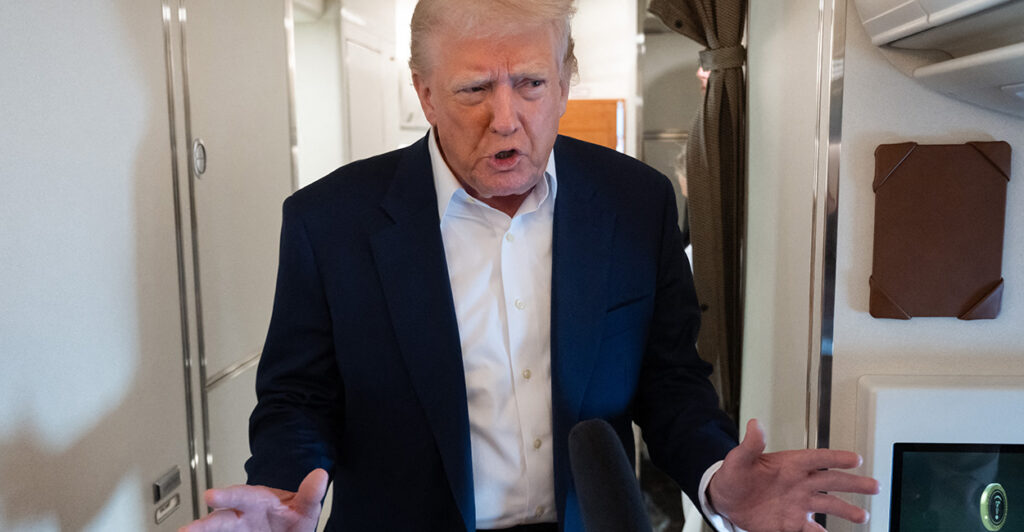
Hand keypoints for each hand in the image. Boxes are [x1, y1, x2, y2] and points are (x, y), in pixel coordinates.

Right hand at [179, 468, 327, 531]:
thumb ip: (309, 495)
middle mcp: (241, 515)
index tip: (211, 495)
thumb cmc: (292, 518)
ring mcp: (234, 529)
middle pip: (221, 519)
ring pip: (214, 529)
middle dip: (204, 524)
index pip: (243, 496)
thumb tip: (321, 475)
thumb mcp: (305, 508)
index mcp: (258, 500)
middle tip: (186, 530)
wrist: (286, 531)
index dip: (227, 496)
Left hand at [708, 419, 879, 531]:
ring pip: (828, 505)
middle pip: (832, 481)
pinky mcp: (791, 522)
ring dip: (846, 510)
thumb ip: (750, 444)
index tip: (854, 458)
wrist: (726, 499)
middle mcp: (800, 483)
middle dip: (854, 483)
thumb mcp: (739, 459)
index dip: (835, 457)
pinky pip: (809, 529)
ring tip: (863, 516)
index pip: (817, 458)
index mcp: (790, 464)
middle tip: (874, 485)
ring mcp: (798, 503)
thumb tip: (755, 425)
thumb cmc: (735, 475)